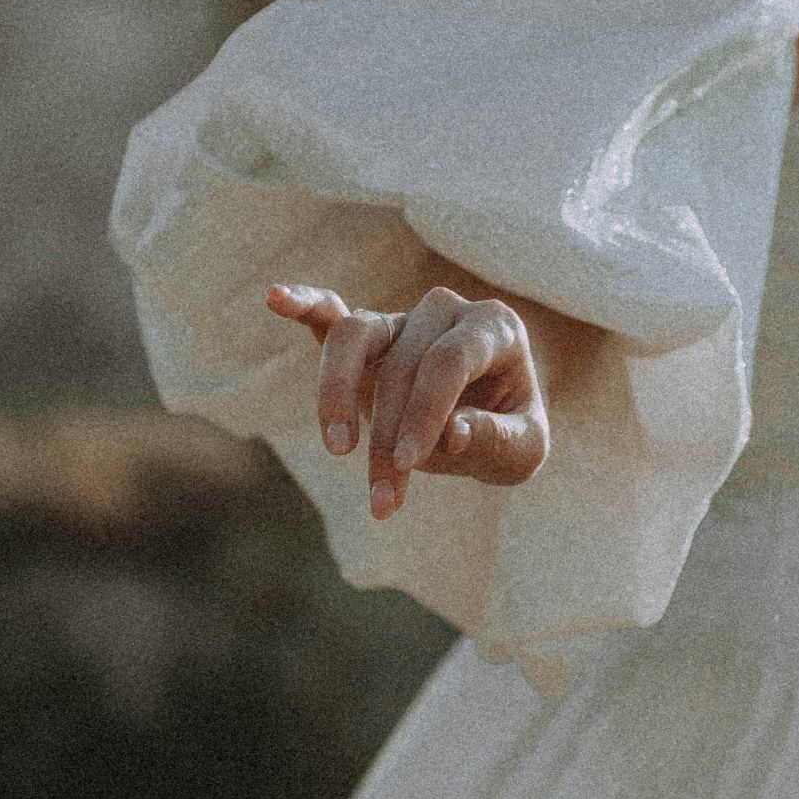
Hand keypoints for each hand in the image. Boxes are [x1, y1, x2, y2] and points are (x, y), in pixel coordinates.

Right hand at [266, 283, 549, 519]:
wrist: (492, 424)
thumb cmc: (508, 434)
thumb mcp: (522, 450)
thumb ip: (496, 439)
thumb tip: (453, 433)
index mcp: (496, 327)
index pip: (448, 361)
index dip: (424, 411)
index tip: (408, 465)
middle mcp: (447, 310)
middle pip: (402, 364)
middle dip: (387, 436)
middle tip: (384, 500)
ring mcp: (403, 319)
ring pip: (355, 336)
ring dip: (336, 393)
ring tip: (338, 449)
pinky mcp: (368, 335)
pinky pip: (331, 314)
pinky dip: (305, 305)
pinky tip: (276, 298)